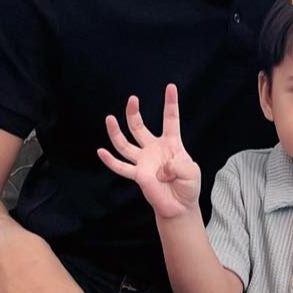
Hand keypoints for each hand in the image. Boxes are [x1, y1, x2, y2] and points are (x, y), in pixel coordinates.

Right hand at [97, 84, 200, 219]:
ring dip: (116, 132)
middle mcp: (154, 149)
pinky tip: (101, 152)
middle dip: (134, 113)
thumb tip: (160, 168)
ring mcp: (144, 161)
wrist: (180, 206)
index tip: (170, 87)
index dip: (170, 103)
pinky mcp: (137, 175)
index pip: (170, 119)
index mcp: (171, 143)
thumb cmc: (188, 186)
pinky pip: (121, 167)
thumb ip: (178, 165)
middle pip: (140, 127)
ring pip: (126, 144)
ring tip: (109, 118)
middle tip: (132, 99)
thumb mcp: (191, 171)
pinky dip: (110, 161)